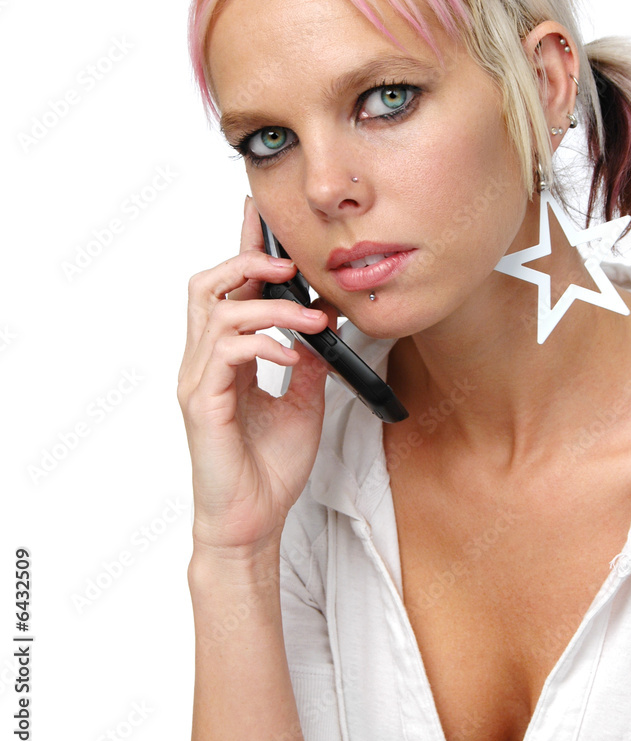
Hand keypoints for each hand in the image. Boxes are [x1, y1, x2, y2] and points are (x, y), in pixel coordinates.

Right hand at [177, 196, 338, 555]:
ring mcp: (198, 381)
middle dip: (245, 262)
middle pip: (205, 286)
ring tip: (308, 317)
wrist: (252, 523)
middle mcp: (204, 363)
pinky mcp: (201, 403)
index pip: (228, 293)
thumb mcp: (302, 403)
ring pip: (215, 311)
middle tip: (286, 263)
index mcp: (224, 359)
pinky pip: (225, 352)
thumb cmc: (269, 469)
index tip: (259, 217)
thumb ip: (305, 363)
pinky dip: (263, 342)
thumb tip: (321, 325)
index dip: (242, 252)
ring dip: (269, 305)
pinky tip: (291, 354)